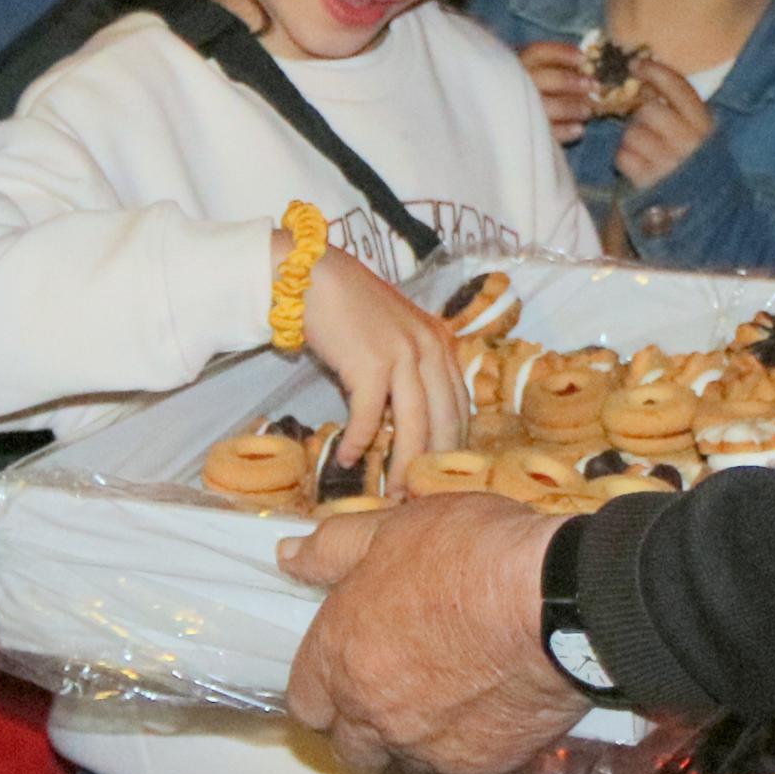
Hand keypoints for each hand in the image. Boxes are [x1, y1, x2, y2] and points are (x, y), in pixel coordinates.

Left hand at [277, 490, 585, 773]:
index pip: (305, 702)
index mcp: (340, 657)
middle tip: (398, 690)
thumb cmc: (469, 554)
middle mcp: (374, 714)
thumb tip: (287, 556)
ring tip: (450, 700)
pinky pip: (461, 768)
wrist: (555, 602)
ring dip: (416, 740)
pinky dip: (468, 746)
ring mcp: (428, 748)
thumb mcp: (391, 529)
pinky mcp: (481, 765)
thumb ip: (332, 550)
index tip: (346, 669)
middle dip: (365, 727)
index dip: (322, 688)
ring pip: (407, 763)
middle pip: (350, 748)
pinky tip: (490, 711)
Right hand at [293, 247, 469, 480]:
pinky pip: (368, 416)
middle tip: (422, 497)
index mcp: (441, 344)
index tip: (441, 476)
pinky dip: (359, 441)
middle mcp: (430, 349)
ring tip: (393, 493)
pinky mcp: (370, 363)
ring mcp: (403, 355)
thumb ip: (409, 370)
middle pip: (444, 422)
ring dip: (403, 465)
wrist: (313, 276)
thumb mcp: (394, 336)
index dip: (453, 447)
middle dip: (434, 465)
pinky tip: (349, 458)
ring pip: (414, 426)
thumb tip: (406, 422)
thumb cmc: (350, 309)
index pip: (460, 407)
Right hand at [515, 39, 596, 146]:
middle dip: (574, 82)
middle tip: (594, 85)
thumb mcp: (525, 71)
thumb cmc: (515, 89)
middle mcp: (512, 84)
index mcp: (513, 64)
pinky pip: (547, 132)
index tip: (583, 58)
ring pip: (549, 106)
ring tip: (588, 111)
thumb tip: (583, 66)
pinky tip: (579, 129)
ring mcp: (515, 109)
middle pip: (547, 78)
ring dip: (573, 107)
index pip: (539, 52)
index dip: (563, 53)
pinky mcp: (520, 133)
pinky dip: (566, 130)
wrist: (487, 127)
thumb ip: (548, 66)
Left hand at [611, 72, 714, 193]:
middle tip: (645, 125)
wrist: (709, 214)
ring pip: (631, 133)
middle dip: (640, 115)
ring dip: (631, 139)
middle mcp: (688, 142)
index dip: (654, 71)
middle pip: (648, 110)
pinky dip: (624, 159)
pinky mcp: (648, 182)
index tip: (636, 64)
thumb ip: (684, 112)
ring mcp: (667, 163)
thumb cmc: (701, 168)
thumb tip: (649, 81)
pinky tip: (638, 166)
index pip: (678, 87)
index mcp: (705, 126)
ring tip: (645, 151)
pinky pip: (622, 157)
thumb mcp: (704, 137)